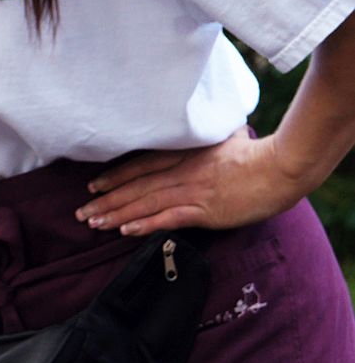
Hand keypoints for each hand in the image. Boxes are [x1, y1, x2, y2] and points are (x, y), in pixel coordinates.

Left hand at [74, 126, 307, 234]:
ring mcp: (191, 191)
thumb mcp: (226, 137)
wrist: (281, 167)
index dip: (114, 176)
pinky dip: (145, 224)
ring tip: (94, 224)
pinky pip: (168, 218)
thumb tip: (210, 131)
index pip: (140, 165)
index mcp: (183, 154)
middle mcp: (181, 172)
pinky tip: (125, 231)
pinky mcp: (205, 210)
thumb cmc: (258, 153)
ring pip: (145, 202)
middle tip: (81, 212)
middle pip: (135, 186)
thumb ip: (209, 138)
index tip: (93, 186)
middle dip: (106, 200)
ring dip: (116, 214)